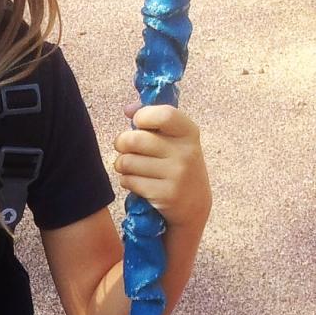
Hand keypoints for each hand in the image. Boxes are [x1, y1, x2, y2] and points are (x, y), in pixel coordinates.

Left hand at [113, 99, 211, 229]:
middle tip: (123, 148)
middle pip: (135, 139)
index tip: (138, 123)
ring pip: (127, 162)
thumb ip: (154, 120)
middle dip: (121, 143)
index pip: (164, 115)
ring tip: (129, 167)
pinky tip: (135, 182)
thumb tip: (128, 109)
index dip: (143, 116)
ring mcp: (177, 175)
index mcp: (189, 132)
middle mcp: (185, 152)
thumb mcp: (176, 140)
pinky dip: (126, 181)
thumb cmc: (177, 165)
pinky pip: (129, 181)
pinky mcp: (165, 195)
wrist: (194, 205)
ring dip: (121, 164)